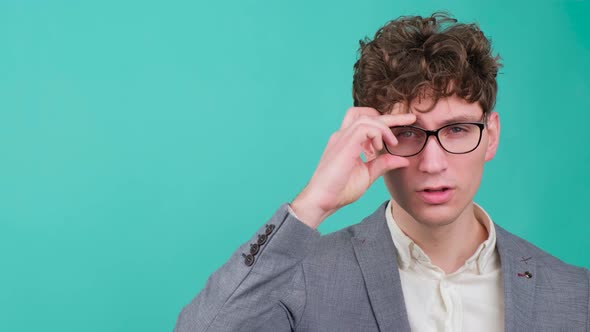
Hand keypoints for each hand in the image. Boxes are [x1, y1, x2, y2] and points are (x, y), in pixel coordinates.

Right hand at [291, 107, 415, 228]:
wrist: (321, 200)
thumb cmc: (340, 190)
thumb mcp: (368, 174)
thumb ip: (383, 164)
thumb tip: (403, 160)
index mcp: (347, 141)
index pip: (365, 122)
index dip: (384, 121)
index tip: (404, 124)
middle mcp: (343, 135)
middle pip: (366, 114)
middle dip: (391, 116)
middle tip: (411, 118)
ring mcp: (342, 137)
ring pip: (366, 117)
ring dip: (384, 127)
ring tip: (392, 143)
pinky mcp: (344, 143)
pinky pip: (364, 127)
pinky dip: (377, 133)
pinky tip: (379, 147)